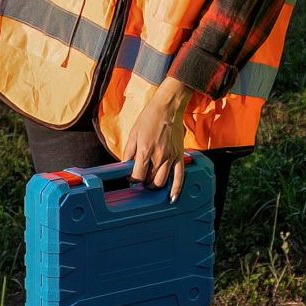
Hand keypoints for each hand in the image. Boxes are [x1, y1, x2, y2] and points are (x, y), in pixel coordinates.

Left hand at [125, 82, 195, 198]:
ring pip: (162, 182)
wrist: (168, 107)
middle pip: (150, 181)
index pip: (137, 176)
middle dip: (144, 184)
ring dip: (155, 186)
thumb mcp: (133, 134)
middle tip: (141, 180)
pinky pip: (180, 176)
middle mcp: (158, 157)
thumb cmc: (149, 118)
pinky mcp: (179, 156)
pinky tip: (172, 197)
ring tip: (151, 184)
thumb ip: (128, 153)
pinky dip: (176, 189)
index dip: (133, 180)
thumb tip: (125, 167)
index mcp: (145, 151)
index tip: (131, 178)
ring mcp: (171, 158)